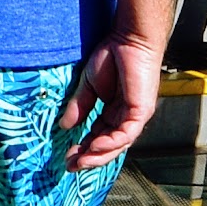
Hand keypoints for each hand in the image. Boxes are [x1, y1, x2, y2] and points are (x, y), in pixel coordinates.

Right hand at [55, 32, 160, 168]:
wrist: (129, 39)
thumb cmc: (112, 56)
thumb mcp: (88, 85)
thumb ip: (80, 106)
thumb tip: (65, 126)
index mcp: (114, 112)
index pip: (98, 136)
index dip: (83, 148)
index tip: (67, 157)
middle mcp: (126, 117)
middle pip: (108, 145)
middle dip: (89, 158)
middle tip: (71, 166)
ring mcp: (135, 116)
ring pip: (117, 144)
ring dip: (99, 155)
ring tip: (80, 162)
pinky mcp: (141, 111)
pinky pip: (125, 134)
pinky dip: (111, 143)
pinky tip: (94, 146)